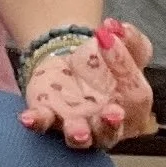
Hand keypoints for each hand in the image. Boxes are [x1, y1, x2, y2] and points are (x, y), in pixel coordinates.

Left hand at [20, 19, 155, 150]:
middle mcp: (106, 125)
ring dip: (79, 133)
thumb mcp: (126, 47)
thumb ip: (131, 39)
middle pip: (112, 131)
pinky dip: (37, 121)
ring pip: (80, 137)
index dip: (125, 66)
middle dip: (111, 123)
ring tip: (79, 131)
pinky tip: (28, 118)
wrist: (76, 62)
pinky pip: (43, 122)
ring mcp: (76, 123)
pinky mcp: (50, 116)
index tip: (108, 38)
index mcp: (132, 110)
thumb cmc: (108, 62)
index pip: (137, 96)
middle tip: (113, 112)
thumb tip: (117, 28)